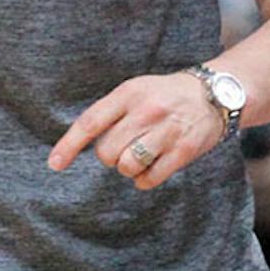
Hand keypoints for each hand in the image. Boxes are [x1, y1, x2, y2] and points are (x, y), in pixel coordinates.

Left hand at [48, 71, 222, 188]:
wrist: (215, 94)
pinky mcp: (183, 150)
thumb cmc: (164, 95)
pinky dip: (144, 180)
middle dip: (109, 156)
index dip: (69, 145)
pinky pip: (150, 178)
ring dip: (128, 169)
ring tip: (140, 156)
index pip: (90, 122)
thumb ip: (110, 112)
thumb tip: (78, 143)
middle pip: (107, 152)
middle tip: (124, 147)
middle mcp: (146, 111)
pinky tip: (151, 168)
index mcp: (128, 93)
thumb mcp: (135, 90)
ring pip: (127, 166)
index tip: (54, 164)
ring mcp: (166, 131)